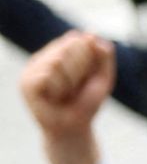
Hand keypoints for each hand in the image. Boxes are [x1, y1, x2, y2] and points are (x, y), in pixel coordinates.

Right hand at [20, 30, 114, 163]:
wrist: (75, 128)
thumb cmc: (87, 103)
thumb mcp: (103, 78)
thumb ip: (103, 56)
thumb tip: (91, 34)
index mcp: (61, 52)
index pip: (77, 40)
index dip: (88, 60)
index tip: (87, 77)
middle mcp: (45, 57)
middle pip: (67, 48)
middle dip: (80, 71)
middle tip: (75, 88)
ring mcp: (33, 69)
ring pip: (57, 61)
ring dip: (69, 81)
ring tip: (65, 94)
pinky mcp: (26, 83)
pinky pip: (47, 75)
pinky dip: (58, 88)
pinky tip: (55, 98)